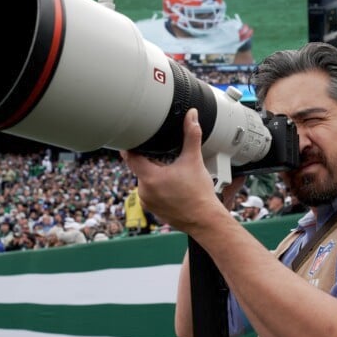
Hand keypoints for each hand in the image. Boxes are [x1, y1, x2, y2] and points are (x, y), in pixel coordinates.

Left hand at [121, 109, 229, 233]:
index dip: (131, 146)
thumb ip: (191, 135)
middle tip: (167, 158)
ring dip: (155, 176)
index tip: (134, 139)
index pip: (130, 157)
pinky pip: (151, 194)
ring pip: (146, 182)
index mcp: (149, 177)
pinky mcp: (154, 211)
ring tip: (173, 174)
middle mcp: (144, 192)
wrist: (206, 220)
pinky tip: (173, 188)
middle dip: (151, 162)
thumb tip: (191, 116)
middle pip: (141, 169)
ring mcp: (148, 203)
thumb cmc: (199, 194)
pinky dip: (159, 189)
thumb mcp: (194, 160)